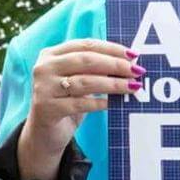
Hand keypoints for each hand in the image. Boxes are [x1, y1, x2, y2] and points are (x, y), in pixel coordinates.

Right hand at [17, 39, 139, 179]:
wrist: (43, 133)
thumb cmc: (66, 103)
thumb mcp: (77, 81)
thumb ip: (94, 69)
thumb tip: (128, 63)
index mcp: (51, 54)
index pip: (86, 45)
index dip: (111, 48)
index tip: (133, 55)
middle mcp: (44, 68)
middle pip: (86, 60)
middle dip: (115, 64)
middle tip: (136, 71)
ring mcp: (44, 88)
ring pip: (85, 81)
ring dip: (112, 84)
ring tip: (132, 87)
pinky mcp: (47, 108)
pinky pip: (80, 104)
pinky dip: (100, 102)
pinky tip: (114, 103)